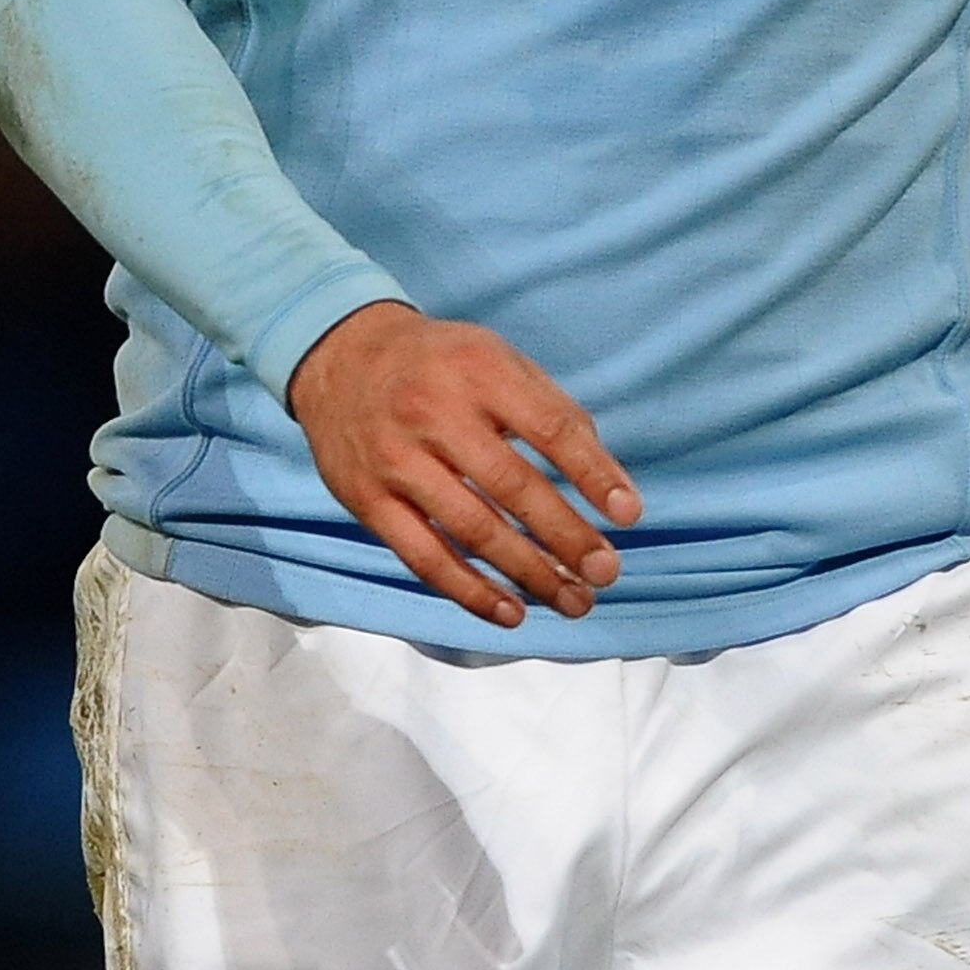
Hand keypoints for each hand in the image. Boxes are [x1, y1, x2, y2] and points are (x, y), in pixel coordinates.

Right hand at [288, 301, 641, 630]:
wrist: (342, 357)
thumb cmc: (439, 363)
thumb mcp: (495, 357)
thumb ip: (548, 407)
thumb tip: (602, 477)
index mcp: (479, 369)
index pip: (550, 428)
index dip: (593, 473)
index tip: (628, 514)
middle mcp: (435, 412)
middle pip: (513, 487)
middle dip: (567, 537)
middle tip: (606, 572)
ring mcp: (397, 459)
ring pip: (473, 530)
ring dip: (529, 574)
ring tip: (573, 600)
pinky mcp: (367, 500)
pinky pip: (424, 557)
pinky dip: (470, 592)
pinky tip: (511, 612)